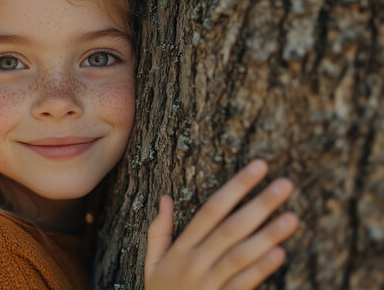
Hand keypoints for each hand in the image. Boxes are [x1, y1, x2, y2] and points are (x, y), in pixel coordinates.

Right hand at [145, 159, 298, 289]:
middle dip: (259, 204)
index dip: (236, 187)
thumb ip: (158, 230)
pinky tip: (279, 254)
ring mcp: (210, 284)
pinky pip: (243, 284)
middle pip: (231, 228)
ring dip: (267, 235)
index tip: (259, 167)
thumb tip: (165, 198)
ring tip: (292, 217)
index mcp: (182, 248)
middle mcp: (196, 262)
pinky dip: (260, 270)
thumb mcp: (151, 263)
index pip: (211, 209)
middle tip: (285, 184)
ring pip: (241, 255)